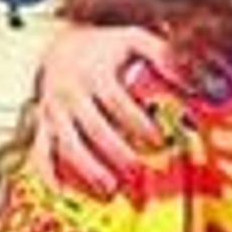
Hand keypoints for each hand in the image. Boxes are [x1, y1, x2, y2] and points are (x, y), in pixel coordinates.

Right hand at [34, 21, 178, 190]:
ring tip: (110, 188)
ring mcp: (54, 111)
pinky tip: (60, 192)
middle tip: (136, 171)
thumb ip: (161, 54)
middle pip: (94, 128)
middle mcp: (70, 93)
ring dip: (88, 168)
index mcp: (94, 74)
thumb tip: (191, 80)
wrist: (61, 46)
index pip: (117, 102)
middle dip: (116, 152)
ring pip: (68, 144)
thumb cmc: (103, 47)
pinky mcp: (43, 124)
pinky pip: (40, 150)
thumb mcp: (133, 39)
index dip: (138, 122)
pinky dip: (47, 173)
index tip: (158, 140)